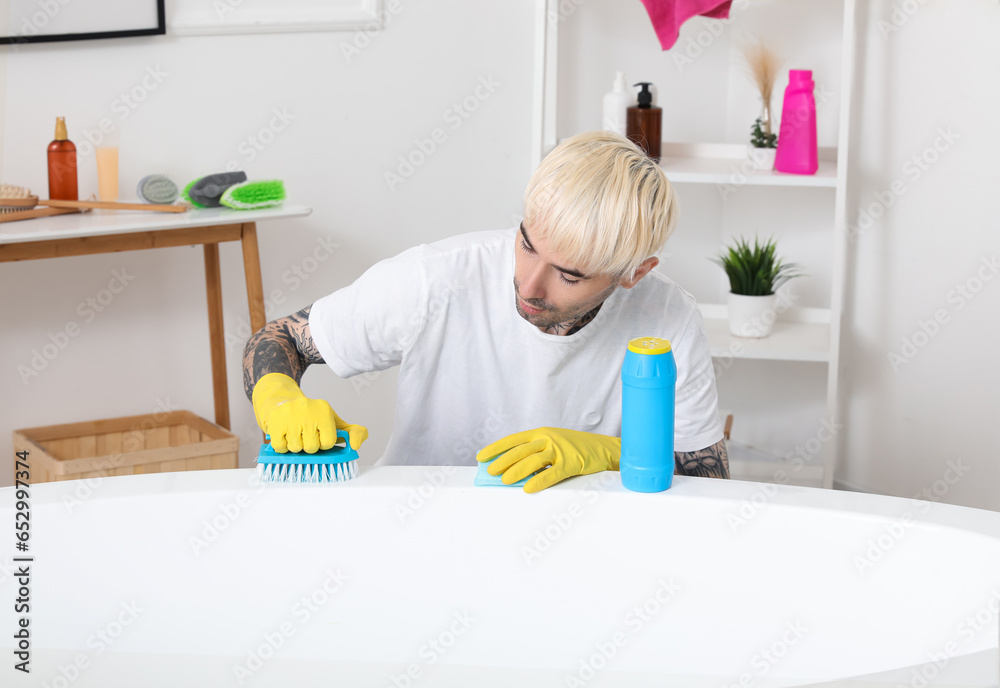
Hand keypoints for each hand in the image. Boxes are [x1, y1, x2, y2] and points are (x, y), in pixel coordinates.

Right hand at [251, 373, 367, 452]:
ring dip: (296, 446)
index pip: (329, 441)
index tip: (320, 435)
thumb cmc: (312, 418)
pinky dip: (283, 446)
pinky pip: (280, 447)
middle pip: (312, 447)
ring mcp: (289, 415)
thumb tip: (356, 445)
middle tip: (306, 435)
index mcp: (324, 409)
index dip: (324, 443)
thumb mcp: (334, 421)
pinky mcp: (274, 422)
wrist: (284, 403)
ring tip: (296, 434)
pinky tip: (286, 435)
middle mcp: (307, 409)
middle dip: (309, 446)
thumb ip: (353, 432)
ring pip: (296, 449)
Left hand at [476, 427, 620, 492]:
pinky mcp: (572, 462)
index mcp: (541, 433)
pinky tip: (528, 488)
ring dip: (517, 471)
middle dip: (503, 461)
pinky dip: (539, 481)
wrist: (604, 448)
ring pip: (533, 460)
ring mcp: (560, 450)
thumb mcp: (553, 444)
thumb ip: (536, 453)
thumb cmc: (576, 449)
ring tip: (505, 481)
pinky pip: (552, 473)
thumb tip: (511, 470)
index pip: (513, 440)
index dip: (496, 448)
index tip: (481, 456)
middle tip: (491, 471)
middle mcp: (548, 438)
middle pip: (520, 450)